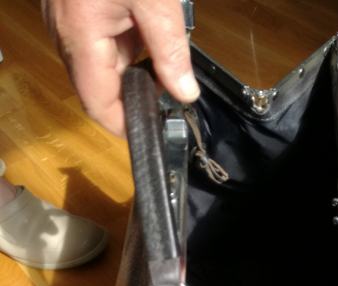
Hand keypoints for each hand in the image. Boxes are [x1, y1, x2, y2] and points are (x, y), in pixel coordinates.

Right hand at [42, 0, 199, 136]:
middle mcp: (67, 34)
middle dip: (133, 98)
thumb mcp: (155, 1)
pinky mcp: (76, 8)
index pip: (98, 105)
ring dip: (132, 71)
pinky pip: (100, 41)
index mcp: (81, 37)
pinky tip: (148, 35)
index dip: (123, 127)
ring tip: (166, 64)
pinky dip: (126, 46)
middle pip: (99, 88)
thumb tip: (184, 95)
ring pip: (100, 66)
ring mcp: (67, 20)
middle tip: (169, 97)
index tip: (151, 135)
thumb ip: (171, 52)